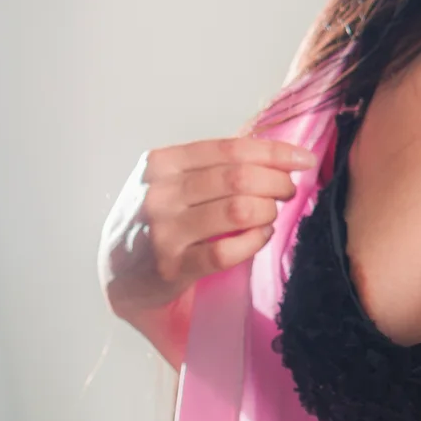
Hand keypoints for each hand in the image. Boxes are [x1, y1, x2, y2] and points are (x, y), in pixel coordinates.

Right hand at [97, 136, 318, 361]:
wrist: (117, 271)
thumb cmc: (159, 218)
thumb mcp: (172, 181)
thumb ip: (214, 166)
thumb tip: (278, 154)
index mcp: (162, 162)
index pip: (230, 149)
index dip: (274, 153)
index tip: (303, 159)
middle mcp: (159, 193)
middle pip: (238, 178)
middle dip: (276, 183)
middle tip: (288, 191)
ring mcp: (164, 231)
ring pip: (238, 210)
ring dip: (267, 211)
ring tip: (270, 214)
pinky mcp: (171, 266)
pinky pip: (228, 251)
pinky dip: (254, 241)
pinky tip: (260, 237)